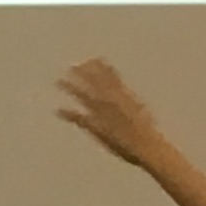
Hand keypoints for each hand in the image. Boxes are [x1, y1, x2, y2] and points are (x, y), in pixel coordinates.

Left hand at [57, 58, 171, 172]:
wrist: (147, 146)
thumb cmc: (147, 133)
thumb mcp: (141, 111)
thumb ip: (131, 100)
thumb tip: (128, 94)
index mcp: (124, 95)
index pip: (111, 76)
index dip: (101, 67)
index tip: (93, 59)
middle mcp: (112, 101)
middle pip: (95, 82)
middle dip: (83, 73)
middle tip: (73, 66)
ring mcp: (103, 113)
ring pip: (84, 96)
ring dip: (71, 88)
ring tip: (59, 81)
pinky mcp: (96, 127)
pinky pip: (79, 118)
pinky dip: (68, 114)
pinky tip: (58, 110)